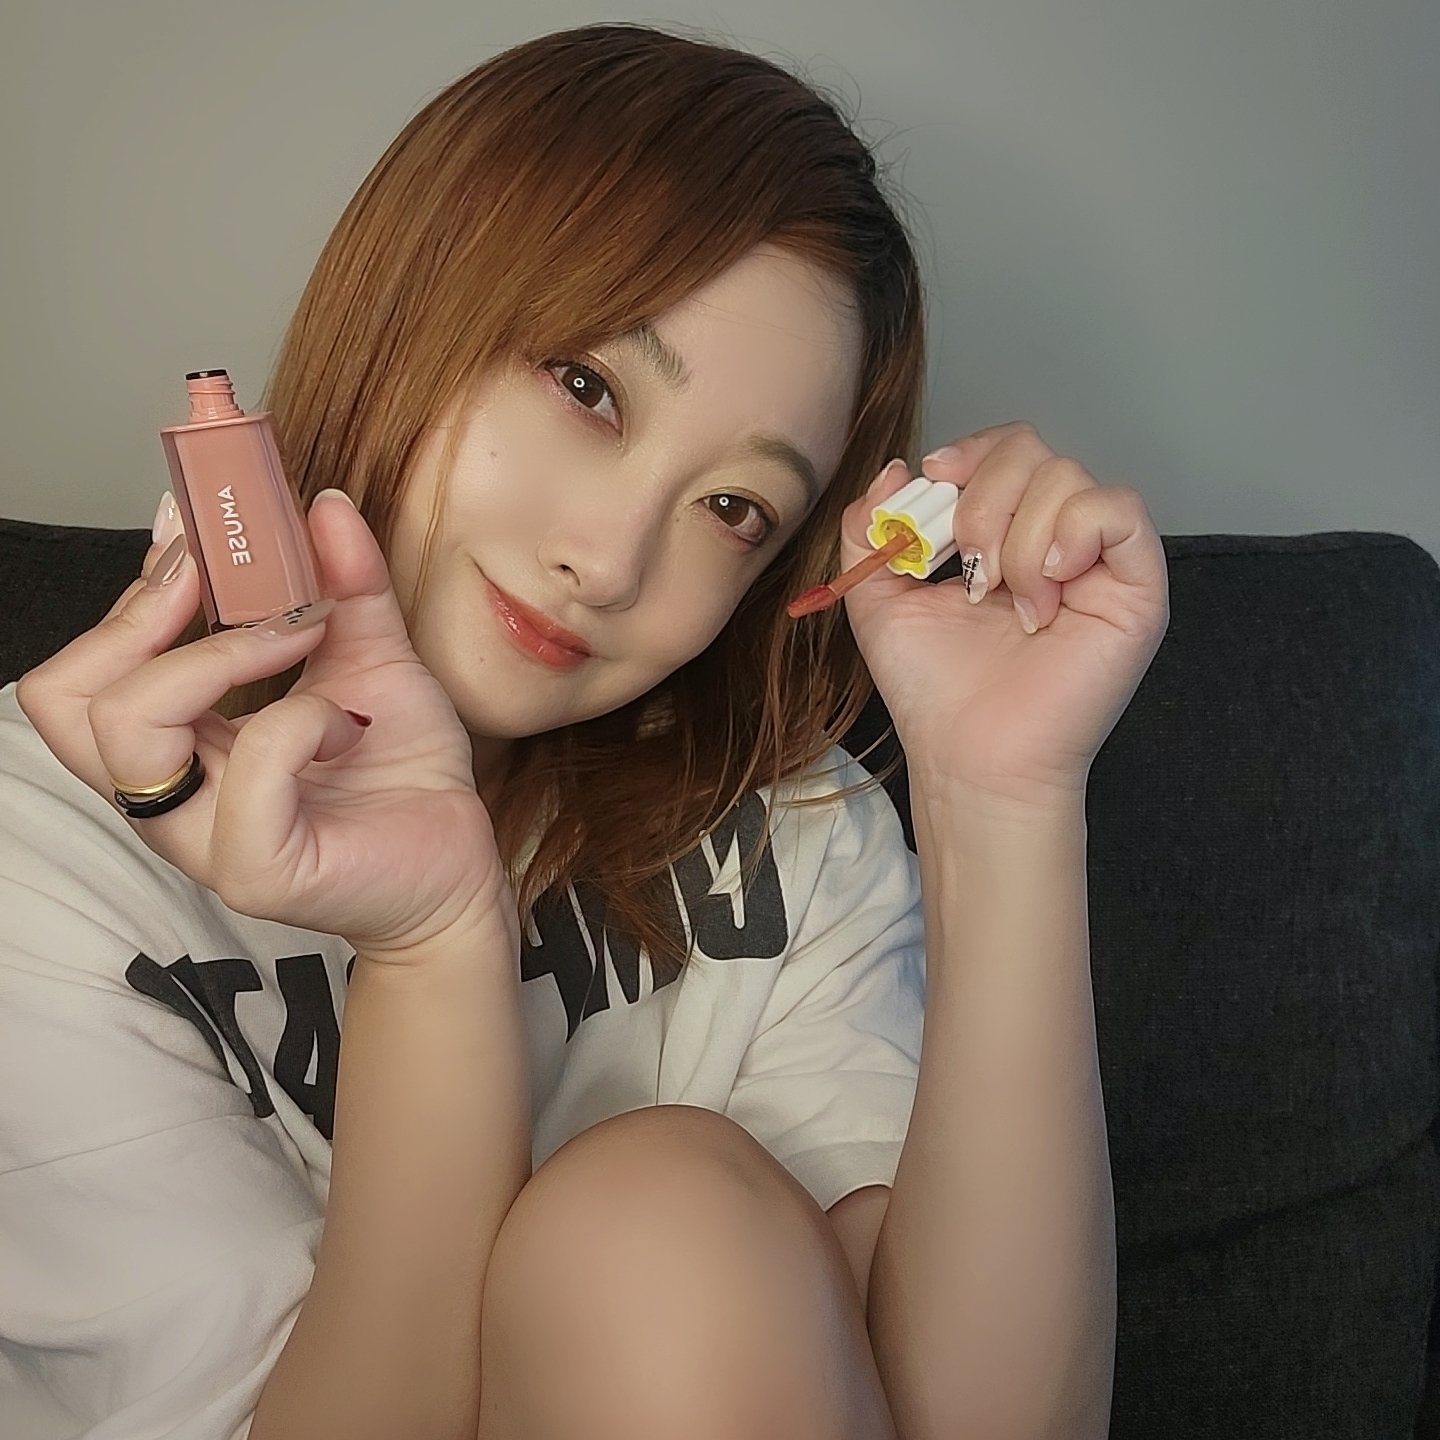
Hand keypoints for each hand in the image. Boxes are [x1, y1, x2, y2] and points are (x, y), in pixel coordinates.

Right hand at [17, 489, 514, 961]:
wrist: (457, 857)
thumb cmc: (402, 769)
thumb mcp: (372, 656)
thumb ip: (345, 584)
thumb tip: (325, 505)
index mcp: (177, 744)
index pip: (83, 671)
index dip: (129, 593)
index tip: (193, 531)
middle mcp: (170, 793)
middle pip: (66, 699)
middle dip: (138, 616)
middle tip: (218, 578)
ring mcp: (203, 838)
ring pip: (127, 727)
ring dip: (217, 655)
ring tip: (295, 636)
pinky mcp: (258, 869)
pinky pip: (246, 767)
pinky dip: (299, 719)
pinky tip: (345, 725)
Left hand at [838, 422, 1169, 807]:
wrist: (970, 756)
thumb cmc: (934, 689)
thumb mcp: (878, 597)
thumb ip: (869, 528)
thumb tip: (896, 470)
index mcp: (1003, 532)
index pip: (1003, 449)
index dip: (969, 451)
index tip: (935, 481)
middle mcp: (1054, 537)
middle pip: (1033, 450)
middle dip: (986, 499)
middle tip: (970, 570)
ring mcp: (1098, 560)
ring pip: (1069, 479)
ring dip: (1019, 538)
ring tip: (1007, 601)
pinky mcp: (1136, 587)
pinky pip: (1120, 512)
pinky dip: (1074, 535)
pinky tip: (1045, 586)